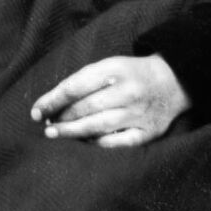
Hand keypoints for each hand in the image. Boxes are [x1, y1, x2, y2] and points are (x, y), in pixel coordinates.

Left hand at [30, 56, 191, 148]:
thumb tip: (50, 106)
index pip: (76, 87)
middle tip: (46, 125)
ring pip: (99, 126)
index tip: (36, 112)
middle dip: (61, 118)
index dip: (52, 101)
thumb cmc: (131, 74)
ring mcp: (140, 112)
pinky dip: (98, 144)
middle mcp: (129, 90)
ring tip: (55, 135)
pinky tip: (84, 143)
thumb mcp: (109, 66)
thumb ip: (82, 82)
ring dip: (72, 132)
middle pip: (86, 108)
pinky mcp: (149, 132)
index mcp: (116, 69)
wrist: (174, 81)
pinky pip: (118, 142)